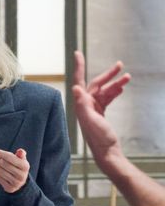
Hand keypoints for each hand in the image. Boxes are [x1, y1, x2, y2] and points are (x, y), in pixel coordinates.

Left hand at [0, 148, 29, 192]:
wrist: (21, 182)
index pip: (10, 157)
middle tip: (0, 160)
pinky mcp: (10, 188)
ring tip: (1, 167)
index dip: (1, 153)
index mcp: (25, 166)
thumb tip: (20, 151)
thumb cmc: (19, 166)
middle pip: (3, 164)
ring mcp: (16, 183)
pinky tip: (2, 174)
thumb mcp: (22, 159)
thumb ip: (21, 154)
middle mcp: (22, 176)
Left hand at [72, 51, 130, 167]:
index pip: (79, 81)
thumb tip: (75, 88)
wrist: (106, 153)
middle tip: (120, 64)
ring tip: (128, 77)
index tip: (77, 53)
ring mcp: (93, 109)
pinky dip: (114, 92)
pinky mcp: (100, 114)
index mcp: (81, 104)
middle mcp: (85, 105)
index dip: (79, 66)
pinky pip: (107, 98)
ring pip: (104, 91)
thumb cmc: (99, 138)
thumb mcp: (91, 120)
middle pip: (96, 84)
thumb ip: (83, 104)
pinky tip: (122, 88)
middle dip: (108, 74)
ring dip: (115, 84)